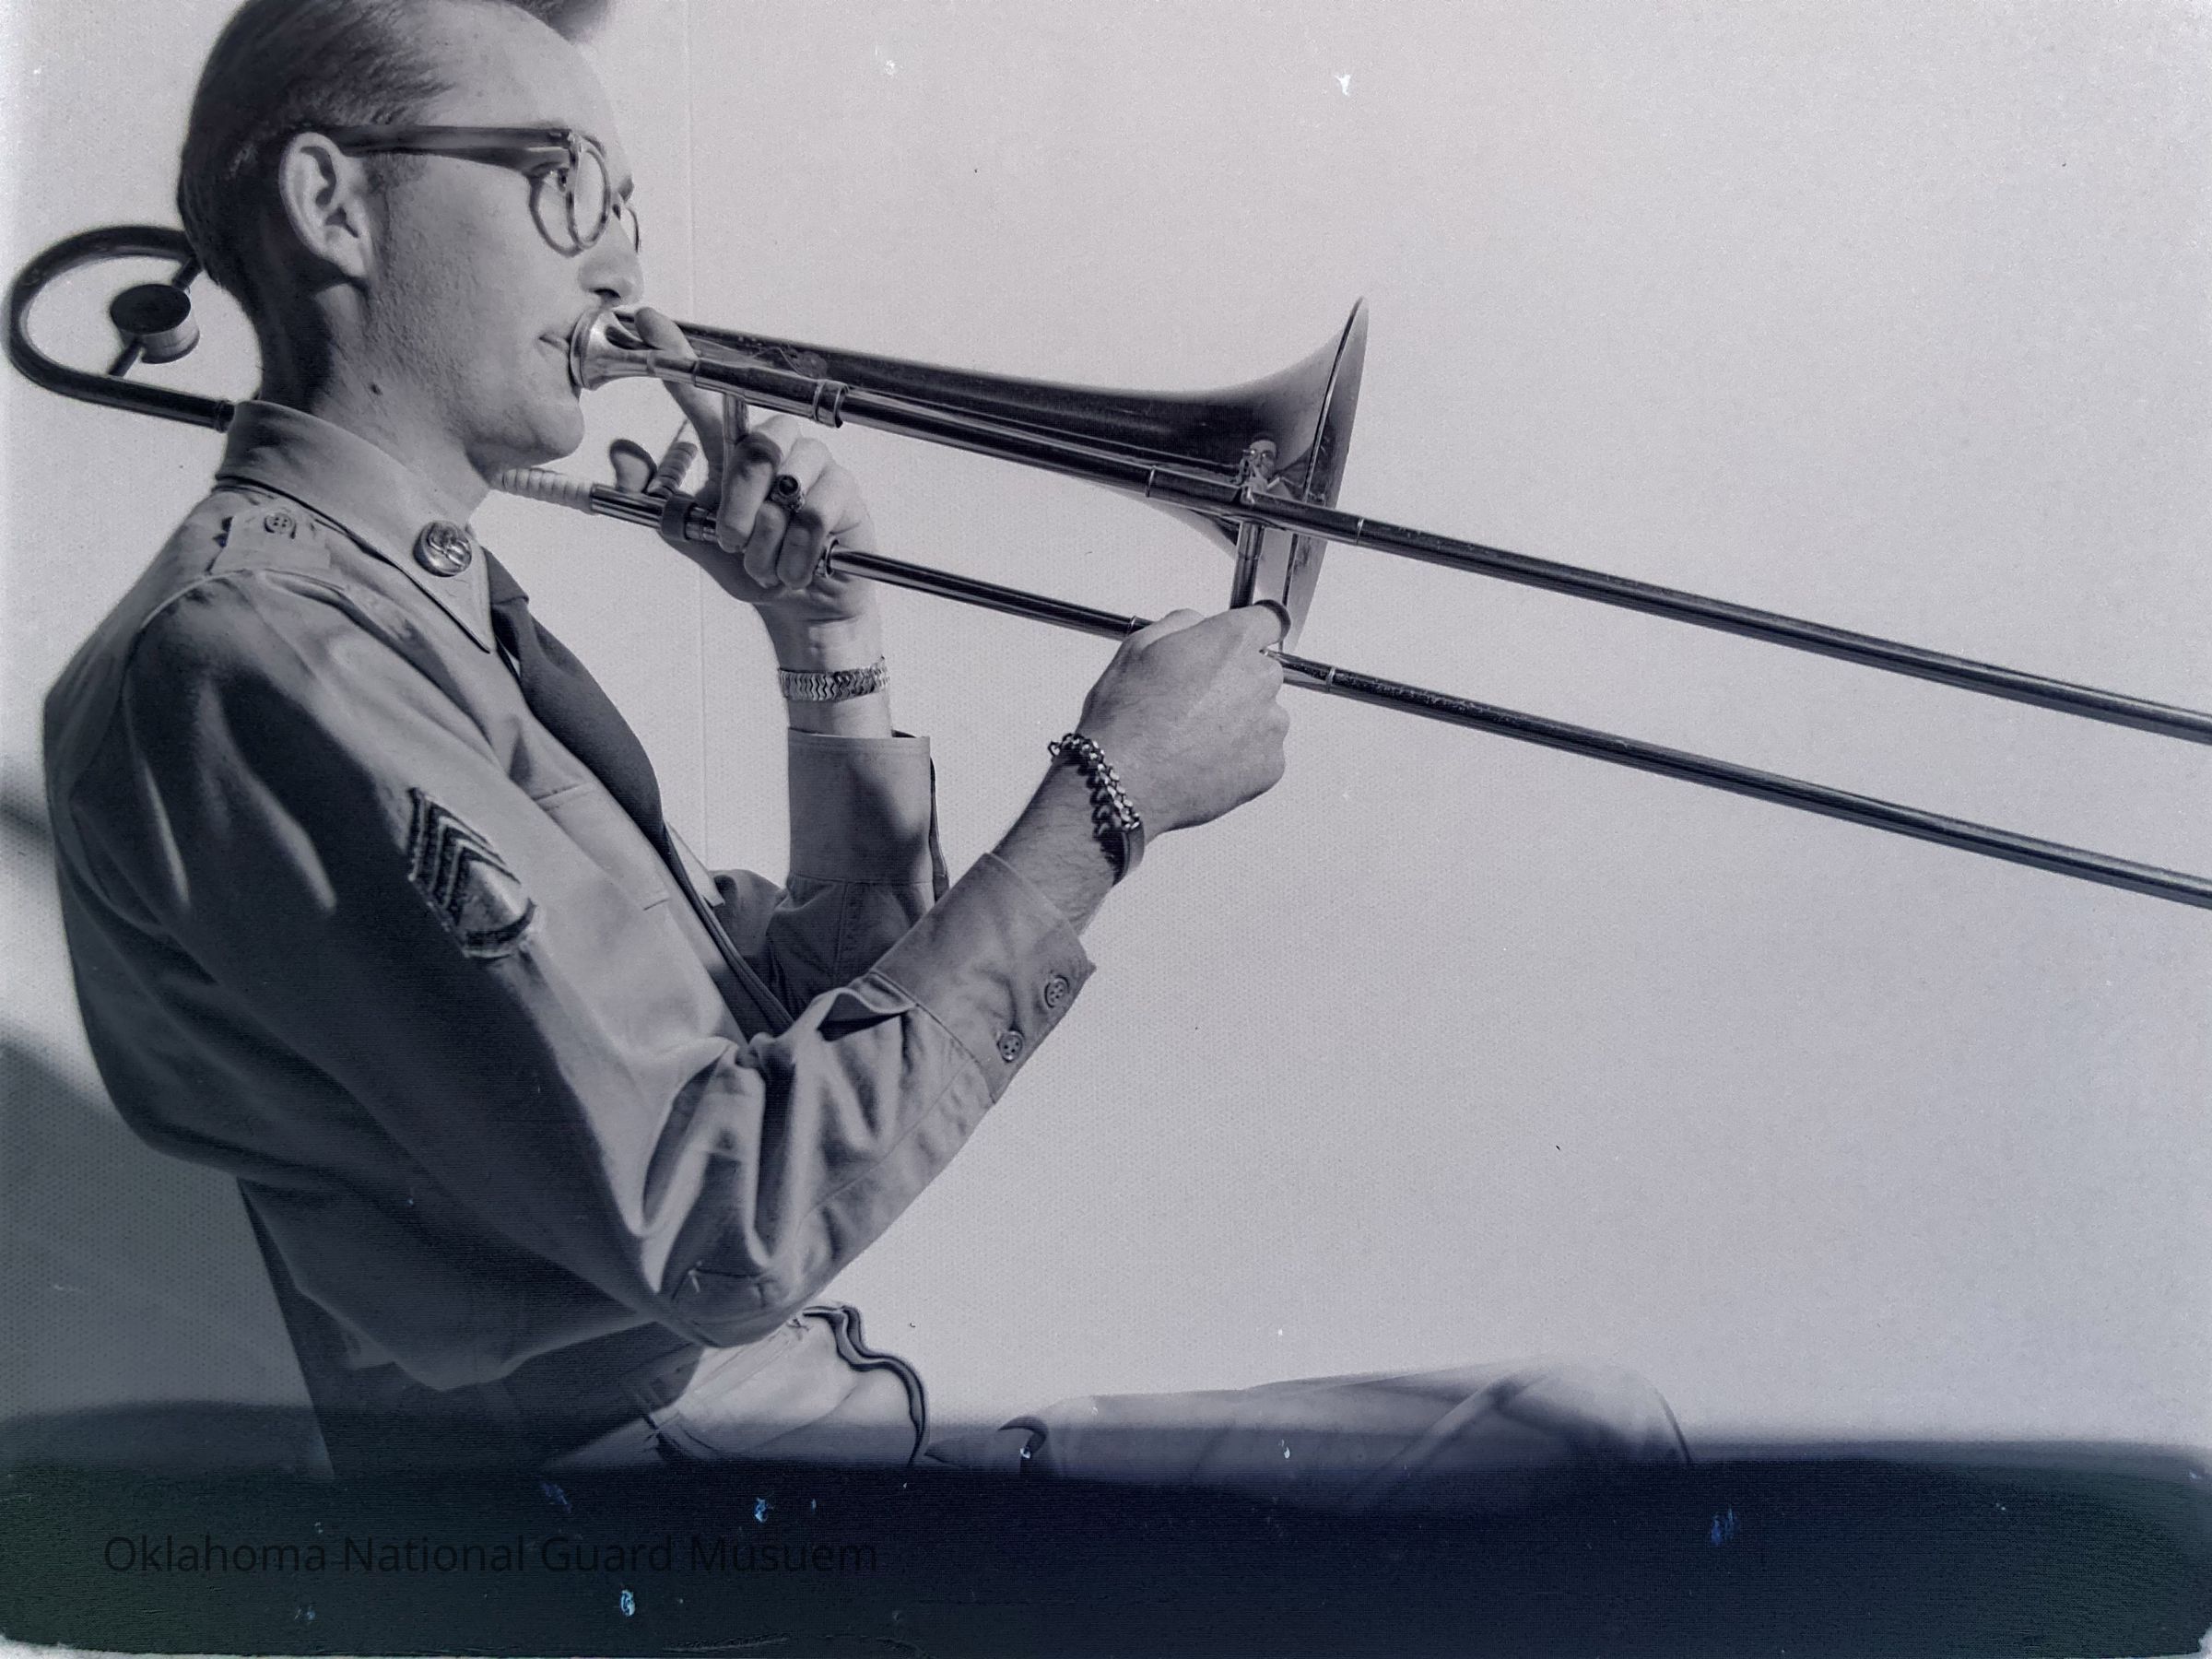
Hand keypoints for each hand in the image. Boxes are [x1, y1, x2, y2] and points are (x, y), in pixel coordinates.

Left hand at [628, 307, 878, 635]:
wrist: (799, 606)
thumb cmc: (751, 563)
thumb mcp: (689, 534)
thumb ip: (653, 498)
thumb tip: (620, 453)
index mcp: (733, 449)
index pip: (704, 394)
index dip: (677, 355)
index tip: (649, 322)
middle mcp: (775, 445)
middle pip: (752, 449)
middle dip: (736, 506)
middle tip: (732, 542)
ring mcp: (814, 463)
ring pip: (783, 481)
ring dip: (766, 537)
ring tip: (767, 563)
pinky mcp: (844, 490)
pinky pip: (813, 513)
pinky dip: (796, 553)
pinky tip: (795, 570)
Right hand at [1072, 606, 1291, 834]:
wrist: (1124, 782)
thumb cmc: (1126, 721)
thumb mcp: (1136, 648)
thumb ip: (1181, 624)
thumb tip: (1198, 625)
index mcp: (1230, 642)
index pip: (1268, 621)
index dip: (1252, 631)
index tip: (1247, 641)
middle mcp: (1258, 679)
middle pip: (1263, 671)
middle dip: (1237, 682)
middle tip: (1195, 702)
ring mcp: (1269, 725)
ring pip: (1265, 714)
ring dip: (1241, 721)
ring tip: (1196, 738)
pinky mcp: (1270, 765)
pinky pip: (1264, 753)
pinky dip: (1243, 757)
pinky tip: (1206, 760)